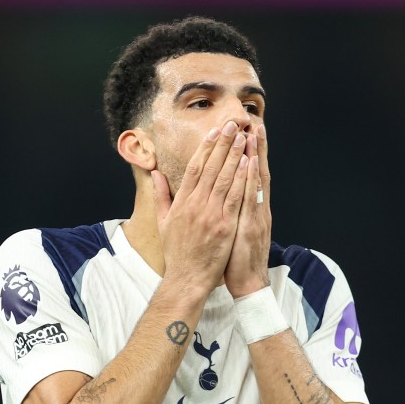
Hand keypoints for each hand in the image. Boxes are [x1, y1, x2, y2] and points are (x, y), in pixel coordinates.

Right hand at [152, 120, 248, 298]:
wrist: (186, 279)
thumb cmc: (177, 253)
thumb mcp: (164, 223)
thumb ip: (161, 196)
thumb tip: (155, 174)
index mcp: (181, 203)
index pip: (195, 168)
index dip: (206, 147)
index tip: (214, 132)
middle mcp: (195, 205)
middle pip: (211, 167)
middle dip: (223, 144)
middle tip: (232, 124)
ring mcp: (210, 215)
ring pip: (225, 178)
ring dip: (235, 155)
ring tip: (244, 137)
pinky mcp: (224, 226)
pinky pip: (235, 197)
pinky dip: (242, 179)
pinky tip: (248, 164)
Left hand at [224, 124, 271, 298]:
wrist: (248, 284)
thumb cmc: (236, 260)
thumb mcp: (232, 232)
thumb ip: (228, 212)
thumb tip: (221, 198)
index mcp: (250, 209)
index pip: (249, 176)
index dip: (248, 155)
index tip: (245, 132)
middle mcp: (257, 209)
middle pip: (256, 172)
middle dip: (255, 148)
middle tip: (253, 122)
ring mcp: (256, 216)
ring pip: (256, 181)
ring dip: (255, 156)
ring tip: (253, 132)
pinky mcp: (252, 226)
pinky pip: (251, 199)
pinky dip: (252, 180)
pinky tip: (251, 164)